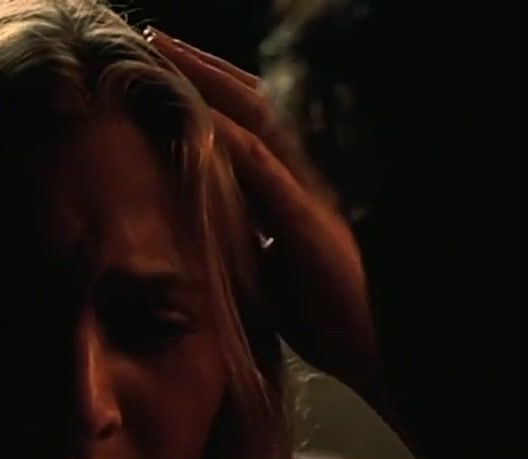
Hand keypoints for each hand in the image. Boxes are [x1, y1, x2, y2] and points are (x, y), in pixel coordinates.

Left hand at [145, 27, 381, 397]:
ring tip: (164, 51)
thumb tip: (203, 232)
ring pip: (255, 119)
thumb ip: (243, 242)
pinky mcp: (307, 222)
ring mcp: (308, 194)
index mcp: (292, 190)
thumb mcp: (269, 272)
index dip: (210, 93)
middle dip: (203, 68)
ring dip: (208, 81)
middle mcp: (303, 179)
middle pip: (250, 105)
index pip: (248, 125)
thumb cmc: (326, 317)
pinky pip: (263, 166)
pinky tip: (198, 113)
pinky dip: (228, 136)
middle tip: (154, 38)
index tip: (166, 67)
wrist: (373, 353)